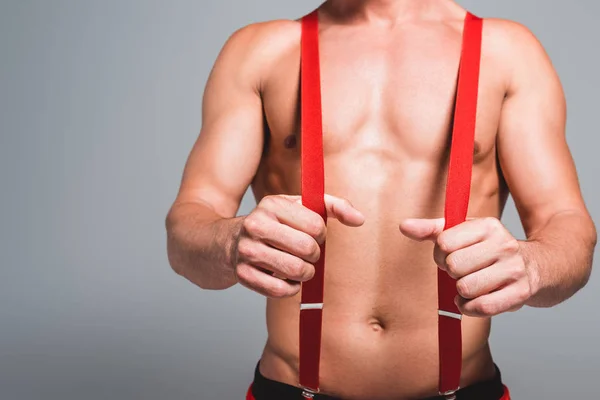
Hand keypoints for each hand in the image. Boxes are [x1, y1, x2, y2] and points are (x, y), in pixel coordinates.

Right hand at [233, 194, 364, 297]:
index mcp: (272, 204)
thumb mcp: (299, 206)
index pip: (316, 226)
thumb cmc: (274, 223)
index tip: (310, 235)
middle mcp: (256, 225)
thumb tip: (360, 219)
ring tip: (297, 265)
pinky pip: (281, 290)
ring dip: (304, 273)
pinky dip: (290, 288)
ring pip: (296, 270)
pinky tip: (284, 278)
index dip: (321, 235)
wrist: (229, 241)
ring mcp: (247, 251)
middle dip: (314, 255)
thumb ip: (333, 206)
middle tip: (306, 253)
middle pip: (308, 249)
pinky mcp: (243, 275)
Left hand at [399, 217, 537, 316]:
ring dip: (461, 292)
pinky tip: (474, 300)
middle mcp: (504, 244)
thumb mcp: (464, 232)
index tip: (451, 256)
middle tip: (463, 271)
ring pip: (465, 288)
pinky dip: (470, 308)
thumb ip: (432, 230)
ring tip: (471, 285)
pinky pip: (481, 307)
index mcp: (487, 226)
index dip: (440, 254)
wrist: (538, 266)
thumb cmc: (490, 249)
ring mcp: (514, 269)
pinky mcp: (520, 293)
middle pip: (453, 266)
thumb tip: (403, 226)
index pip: (443, 242)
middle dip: (452, 272)